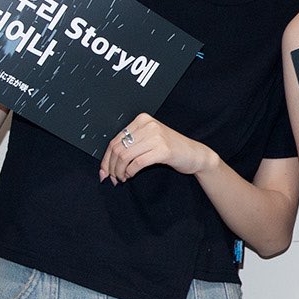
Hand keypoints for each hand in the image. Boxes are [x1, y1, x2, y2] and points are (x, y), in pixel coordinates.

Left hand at [99, 113, 215, 183]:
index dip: (106, 159)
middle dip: (111, 167)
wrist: (194, 154)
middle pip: (118, 149)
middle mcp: (148, 125)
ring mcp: (156, 137)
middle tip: (112, 178)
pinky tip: (131, 175)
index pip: (115, 140)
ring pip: (125, 156)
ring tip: (122, 178)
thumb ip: (130, 146)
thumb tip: (106, 164)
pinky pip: (137, 163)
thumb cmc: (171, 148)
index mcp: (142, 120)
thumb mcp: (149, 140)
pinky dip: (130, 172)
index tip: (104, 171)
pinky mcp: (163, 150)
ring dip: (120, 171)